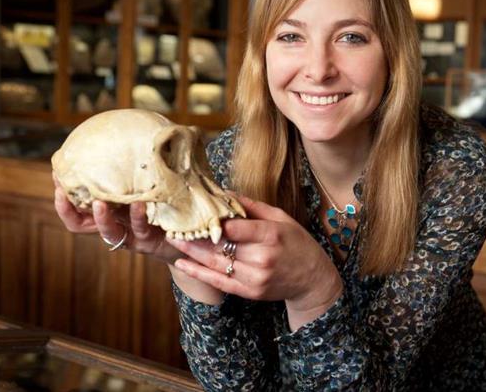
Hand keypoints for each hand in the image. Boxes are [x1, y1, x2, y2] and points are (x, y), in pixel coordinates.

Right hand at [53, 172, 176, 262]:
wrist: (188, 232)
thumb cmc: (165, 202)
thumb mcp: (148, 183)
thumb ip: (137, 166)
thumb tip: (132, 128)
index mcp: (109, 210)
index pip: (75, 207)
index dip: (62, 196)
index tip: (56, 177)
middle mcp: (115, 224)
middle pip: (80, 224)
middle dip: (68, 209)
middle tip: (63, 193)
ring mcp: (130, 235)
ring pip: (108, 232)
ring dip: (102, 218)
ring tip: (101, 203)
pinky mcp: (148, 242)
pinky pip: (140, 229)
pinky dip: (138, 217)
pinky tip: (140, 204)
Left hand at [168, 194, 343, 330]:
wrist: (312, 279)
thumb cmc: (297, 243)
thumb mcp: (281, 218)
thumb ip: (252, 206)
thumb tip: (225, 193)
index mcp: (271, 234)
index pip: (235, 227)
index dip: (213, 221)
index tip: (194, 212)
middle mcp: (262, 257)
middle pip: (221, 245)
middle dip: (195, 235)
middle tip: (173, 223)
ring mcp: (255, 277)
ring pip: (216, 263)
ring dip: (191, 251)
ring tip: (173, 239)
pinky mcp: (250, 292)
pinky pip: (218, 282)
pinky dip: (198, 273)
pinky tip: (183, 263)